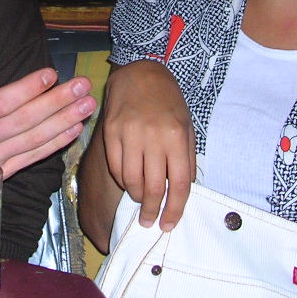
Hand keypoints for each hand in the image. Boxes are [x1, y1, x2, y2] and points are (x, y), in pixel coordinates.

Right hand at [0, 46, 96, 178]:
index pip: (1, 103)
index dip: (27, 89)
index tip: (50, 74)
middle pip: (25, 121)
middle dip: (57, 102)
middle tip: (83, 85)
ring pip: (34, 140)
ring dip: (64, 121)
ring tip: (87, 105)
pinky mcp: (1, 174)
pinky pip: (32, 158)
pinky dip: (55, 145)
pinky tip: (74, 130)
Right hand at [101, 60, 195, 230]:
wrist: (140, 73)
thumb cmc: (167, 102)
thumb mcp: (186, 126)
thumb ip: (186, 158)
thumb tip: (183, 191)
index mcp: (176, 136)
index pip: (179, 183)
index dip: (175, 208)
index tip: (169, 224)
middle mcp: (153, 136)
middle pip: (154, 187)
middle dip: (153, 211)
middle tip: (151, 221)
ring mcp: (129, 134)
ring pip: (131, 180)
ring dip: (136, 196)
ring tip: (141, 199)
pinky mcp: (110, 131)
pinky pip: (115, 167)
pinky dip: (121, 180)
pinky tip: (127, 181)